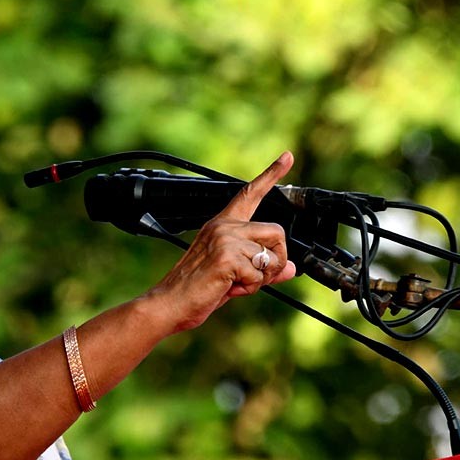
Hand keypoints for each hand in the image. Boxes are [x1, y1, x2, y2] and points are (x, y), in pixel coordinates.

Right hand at [145, 151, 296, 333]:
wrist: (169, 303)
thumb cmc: (197, 290)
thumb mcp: (235, 276)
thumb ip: (261, 268)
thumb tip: (289, 269)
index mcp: (222, 224)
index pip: (250, 194)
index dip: (271, 174)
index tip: (287, 156)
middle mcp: (224, 226)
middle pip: (276, 232)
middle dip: (274, 260)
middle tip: (253, 276)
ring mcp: (225, 239)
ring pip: (271, 256)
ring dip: (261, 278)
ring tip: (235, 283)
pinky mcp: (227, 257)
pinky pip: (259, 274)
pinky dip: (249, 287)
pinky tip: (228, 287)